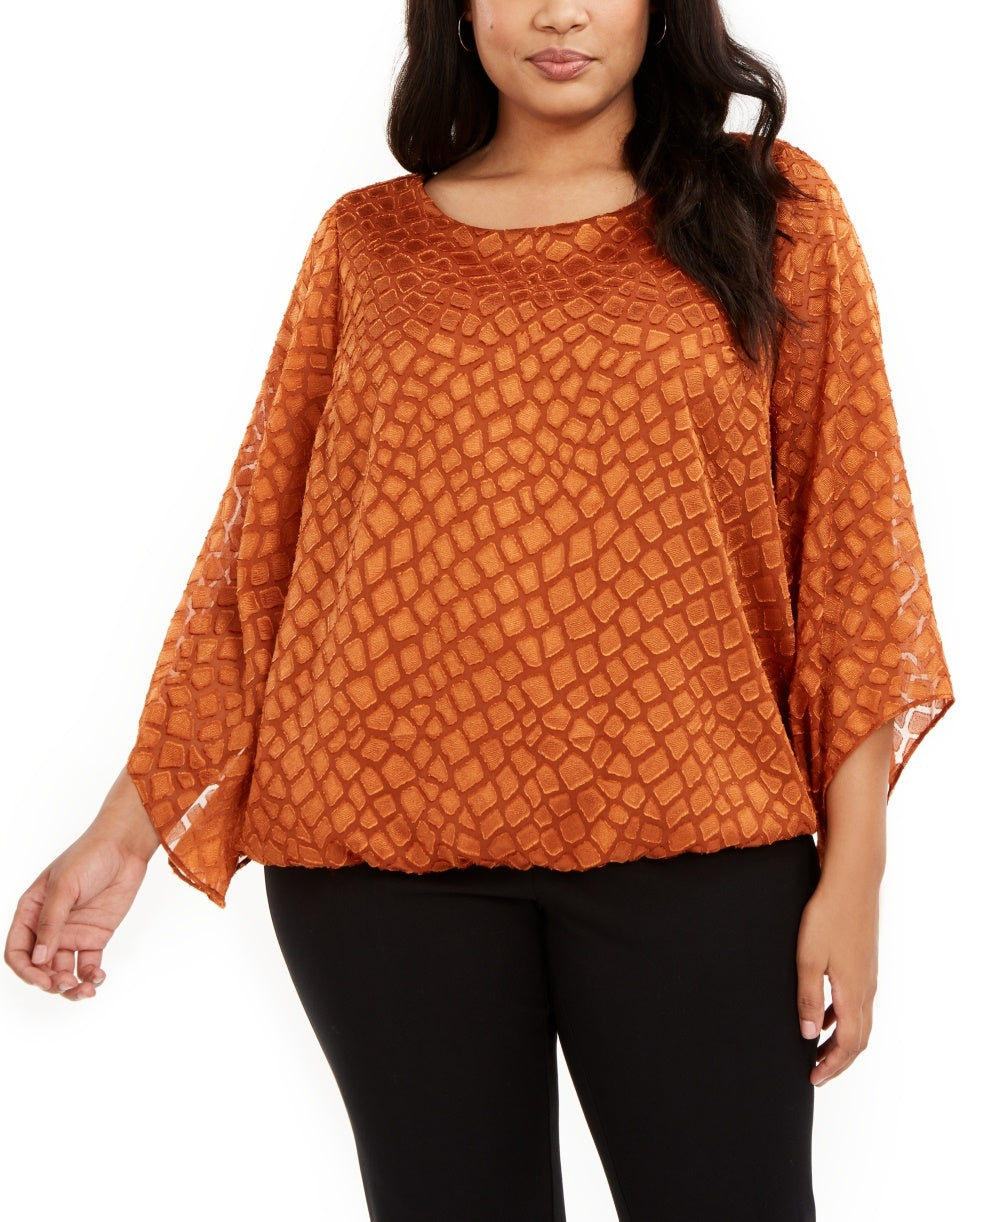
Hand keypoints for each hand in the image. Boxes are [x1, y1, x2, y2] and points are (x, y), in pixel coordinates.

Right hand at [4, 768, 159, 1000]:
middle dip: (50, 983)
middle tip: (68, 985)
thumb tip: (39, 958)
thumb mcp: (64, 887)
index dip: (26, 970)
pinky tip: (98, 978)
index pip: (18, 951)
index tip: (44, 980)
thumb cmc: (89, 856)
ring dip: (71, 987)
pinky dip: (91, 976)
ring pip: (63, 971)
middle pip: (40, 967)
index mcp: (31, 912)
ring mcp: (72, 933)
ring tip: (86, 990)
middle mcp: (48, 927)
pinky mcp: (95, 936)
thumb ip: (51, 922)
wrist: (125, 847)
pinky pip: (88, 964)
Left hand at [795, 873, 878, 1086]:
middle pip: (858, 1039)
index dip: (832, 1065)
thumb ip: (808, 997)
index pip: (848, 1044)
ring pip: (859, 1021)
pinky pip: (856, 1002)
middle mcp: (866, 989)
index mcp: (853, 992)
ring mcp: (867, 976)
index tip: (814, 1078)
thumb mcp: (808, 958)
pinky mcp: (864, 963)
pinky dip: (842, 1017)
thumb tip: (808, 1035)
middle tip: (817, 1073)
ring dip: (841, 1040)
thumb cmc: (828, 916)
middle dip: (838, 1060)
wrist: (853, 882)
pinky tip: (823, 1013)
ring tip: (818, 1049)